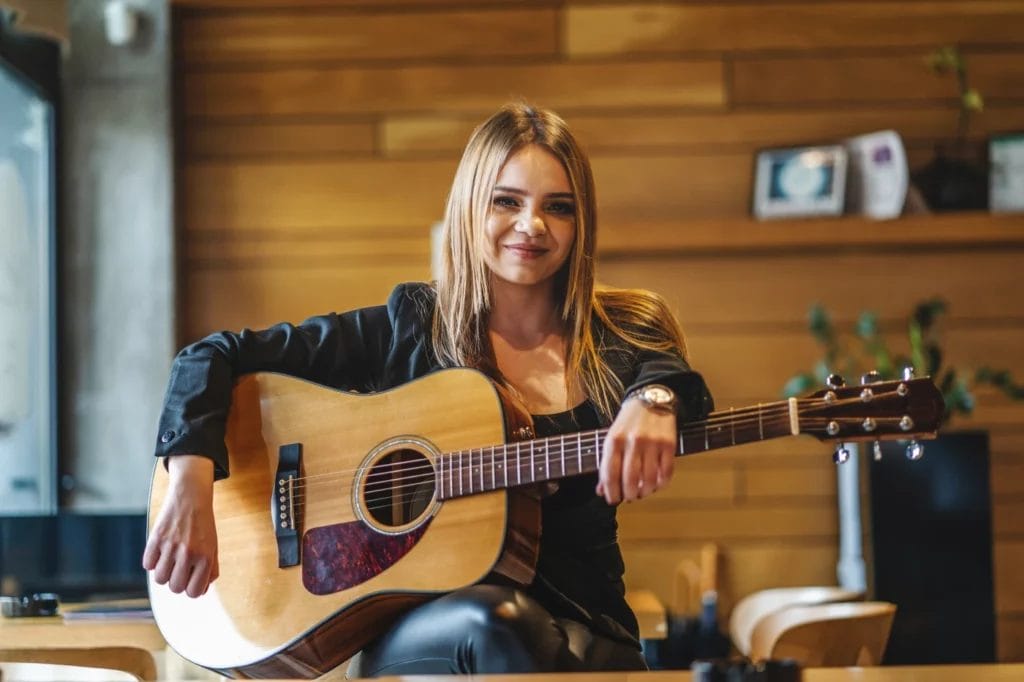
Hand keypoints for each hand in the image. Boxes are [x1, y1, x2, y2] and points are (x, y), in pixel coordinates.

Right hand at [142, 455, 219, 597]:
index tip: (190, 581)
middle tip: (179, 570)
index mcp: (206, 557)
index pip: (194, 592)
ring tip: (169, 561)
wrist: (191, 497)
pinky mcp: (155, 538)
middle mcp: (188, 553)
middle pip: (175, 588)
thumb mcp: (213, 546)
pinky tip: (160, 552)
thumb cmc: (203, 524)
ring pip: (159, 579)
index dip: (191, 589)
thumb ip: (210, 570)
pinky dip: (152, 562)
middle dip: (176, 582)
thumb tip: (200, 592)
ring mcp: (170, 546)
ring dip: (163, 573)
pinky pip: (147, 565)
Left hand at [596, 398, 675, 504]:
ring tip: (643, 492)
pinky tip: (657, 484)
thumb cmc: (629, 421)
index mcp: (614, 440)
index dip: (611, 492)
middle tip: (630, 497)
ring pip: (649, 479)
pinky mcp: (669, 444)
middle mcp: (633, 442)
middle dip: (629, 494)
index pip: (610, 474)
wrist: (651, 398)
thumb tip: (602, 490)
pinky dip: (661, 483)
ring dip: (645, 491)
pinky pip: (666, 472)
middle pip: (630, 480)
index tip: (612, 499)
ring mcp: (652, 443)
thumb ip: (607, 463)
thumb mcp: (612, 437)